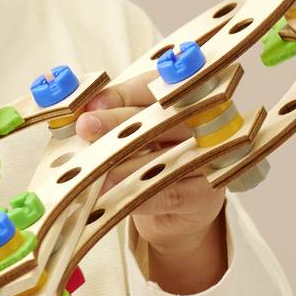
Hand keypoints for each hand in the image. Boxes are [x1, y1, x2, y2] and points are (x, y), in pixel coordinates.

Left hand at [71, 77, 225, 256]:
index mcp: (182, 97)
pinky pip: (169, 193)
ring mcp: (209, 157)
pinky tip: (113, 195)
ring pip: (163, 157)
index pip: (153, 88)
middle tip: (86, 127)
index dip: (121, 94)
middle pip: (159, 119)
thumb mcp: (132, 130)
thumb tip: (86, 111)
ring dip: (124, 164)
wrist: (177, 208)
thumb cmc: (151, 157)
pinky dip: (138, 196)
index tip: (92, 103)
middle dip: (117, 123)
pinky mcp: (205, 194)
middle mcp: (201, 122)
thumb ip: (111, 117)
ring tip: (95, 168)